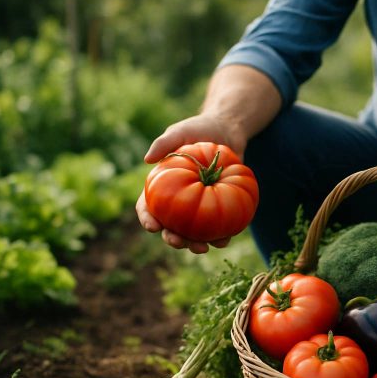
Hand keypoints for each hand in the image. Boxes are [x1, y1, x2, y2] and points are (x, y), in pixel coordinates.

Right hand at [136, 112, 246, 252]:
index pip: (148, 207)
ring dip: (195, 244)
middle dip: (172, 239)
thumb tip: (147, 159)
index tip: (153, 226)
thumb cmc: (200, 129)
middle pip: (170, 227)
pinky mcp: (221, 208)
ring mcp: (200, 207)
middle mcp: (179, 201)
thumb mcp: (181, 131)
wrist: (229, 131)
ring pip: (194, 233)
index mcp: (162, 187)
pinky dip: (220, 237)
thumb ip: (165, 142)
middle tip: (179, 242)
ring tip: (203, 248)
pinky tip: (224, 241)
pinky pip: (219, 227)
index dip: (147, 219)